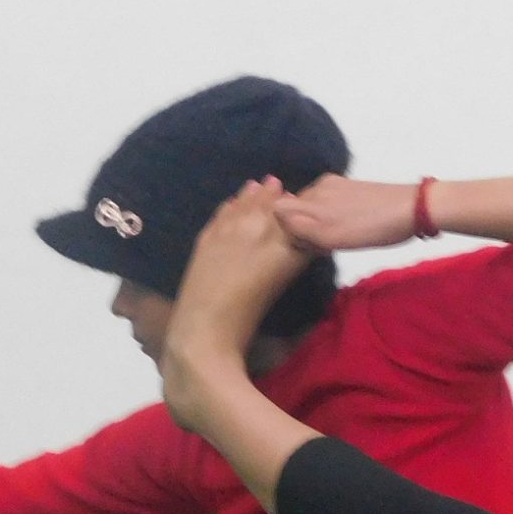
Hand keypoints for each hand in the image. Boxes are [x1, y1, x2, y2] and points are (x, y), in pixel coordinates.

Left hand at [170, 177, 313, 361]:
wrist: (206, 328)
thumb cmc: (251, 319)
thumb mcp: (282, 282)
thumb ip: (293, 256)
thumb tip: (301, 241)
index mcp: (283, 243)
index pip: (297, 213)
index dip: (301, 205)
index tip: (306, 202)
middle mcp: (258, 228)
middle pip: (272, 203)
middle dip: (279, 195)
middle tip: (282, 187)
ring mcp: (229, 229)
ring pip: (247, 202)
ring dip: (256, 195)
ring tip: (264, 185)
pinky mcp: (206, 237)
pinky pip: (223, 212)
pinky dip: (232, 205)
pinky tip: (235, 201)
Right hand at [273, 174, 422, 251]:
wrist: (414, 209)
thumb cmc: (372, 227)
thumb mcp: (332, 235)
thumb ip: (300, 227)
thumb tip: (274, 218)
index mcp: (313, 196)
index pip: (279, 209)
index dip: (283, 229)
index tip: (296, 246)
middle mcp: (321, 187)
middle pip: (295, 208)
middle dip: (298, 227)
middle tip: (315, 248)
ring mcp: (338, 186)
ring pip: (313, 207)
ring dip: (315, 224)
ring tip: (332, 241)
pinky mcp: (354, 189)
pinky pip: (330, 205)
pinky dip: (331, 219)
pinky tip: (347, 229)